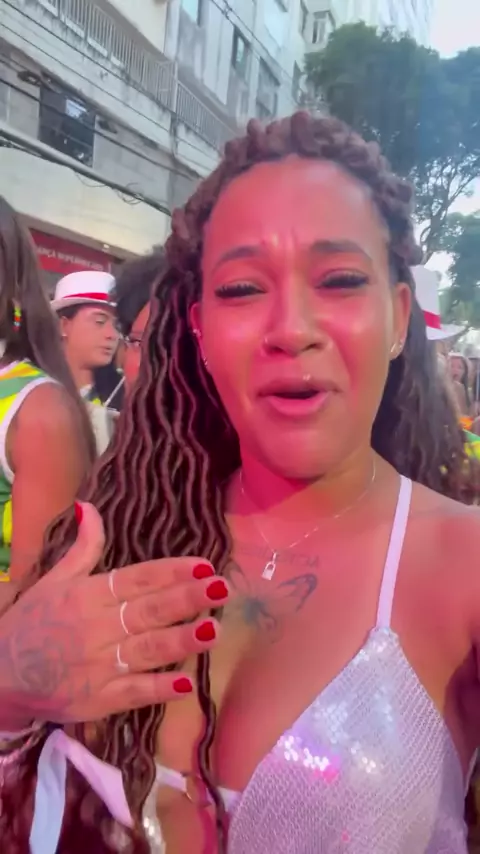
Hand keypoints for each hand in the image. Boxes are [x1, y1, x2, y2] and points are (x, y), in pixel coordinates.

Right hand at [0, 503, 227, 726]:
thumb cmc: (32, 624)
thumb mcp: (53, 581)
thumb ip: (82, 548)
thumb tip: (90, 505)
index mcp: (87, 595)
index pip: (136, 579)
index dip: (170, 571)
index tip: (203, 564)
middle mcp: (94, 627)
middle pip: (148, 611)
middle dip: (186, 598)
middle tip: (221, 588)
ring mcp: (97, 665)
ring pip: (146, 650)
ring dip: (181, 640)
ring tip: (213, 628)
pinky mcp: (96, 700)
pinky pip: (132, 693)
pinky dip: (158, 689)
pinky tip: (185, 683)